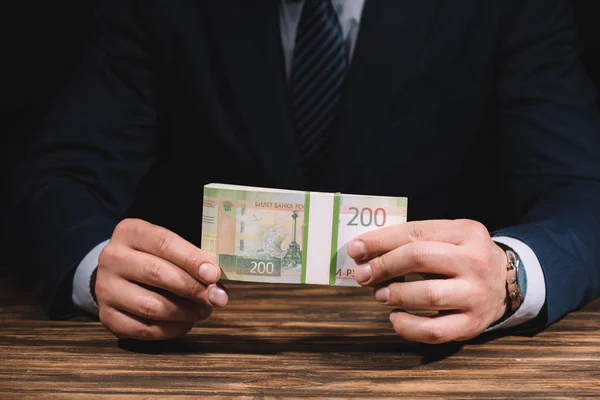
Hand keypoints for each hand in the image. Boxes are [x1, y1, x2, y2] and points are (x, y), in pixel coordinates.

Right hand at [96, 218, 227, 339]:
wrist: (118, 273)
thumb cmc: (154, 257)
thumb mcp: (170, 248)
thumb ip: (193, 262)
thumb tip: (216, 288)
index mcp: (131, 232)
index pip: (164, 243)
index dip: (192, 260)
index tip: (214, 275)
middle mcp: (112, 257)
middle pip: (156, 273)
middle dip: (192, 288)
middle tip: (216, 299)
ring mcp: (105, 288)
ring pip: (150, 306)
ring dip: (183, 312)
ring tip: (203, 311)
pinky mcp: (106, 316)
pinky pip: (143, 329)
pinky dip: (170, 330)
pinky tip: (185, 323)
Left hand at [347, 219, 507, 343]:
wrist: (505, 283)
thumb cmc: (461, 257)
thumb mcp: (445, 237)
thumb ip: (409, 240)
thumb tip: (362, 252)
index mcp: (467, 232)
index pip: (415, 232)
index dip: (380, 241)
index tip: (355, 249)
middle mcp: (476, 261)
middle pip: (419, 258)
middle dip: (383, 266)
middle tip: (362, 275)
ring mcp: (477, 295)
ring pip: (428, 295)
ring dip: (395, 294)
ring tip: (379, 294)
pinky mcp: (473, 324)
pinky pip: (434, 330)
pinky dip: (408, 326)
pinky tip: (395, 317)